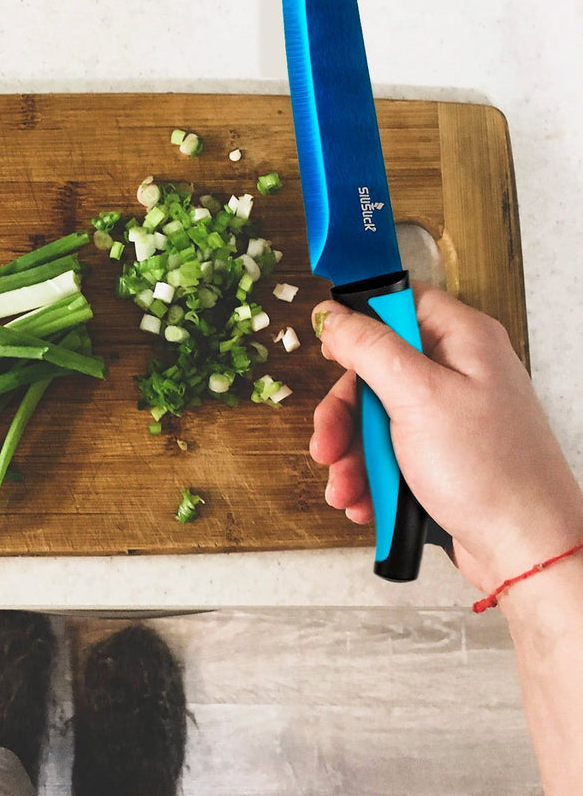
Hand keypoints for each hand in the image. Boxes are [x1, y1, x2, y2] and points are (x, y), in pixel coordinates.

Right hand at [309, 282, 582, 592]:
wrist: (525, 551)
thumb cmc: (493, 474)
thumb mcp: (418, 397)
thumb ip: (369, 348)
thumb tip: (333, 315)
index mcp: (462, 340)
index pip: (400, 302)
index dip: (359, 321)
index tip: (330, 348)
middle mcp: (458, 372)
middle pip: (375, 369)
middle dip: (344, 415)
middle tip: (328, 444)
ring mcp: (448, 415)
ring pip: (375, 417)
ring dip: (351, 454)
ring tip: (346, 486)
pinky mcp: (440, 454)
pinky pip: (388, 452)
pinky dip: (369, 476)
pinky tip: (366, 500)